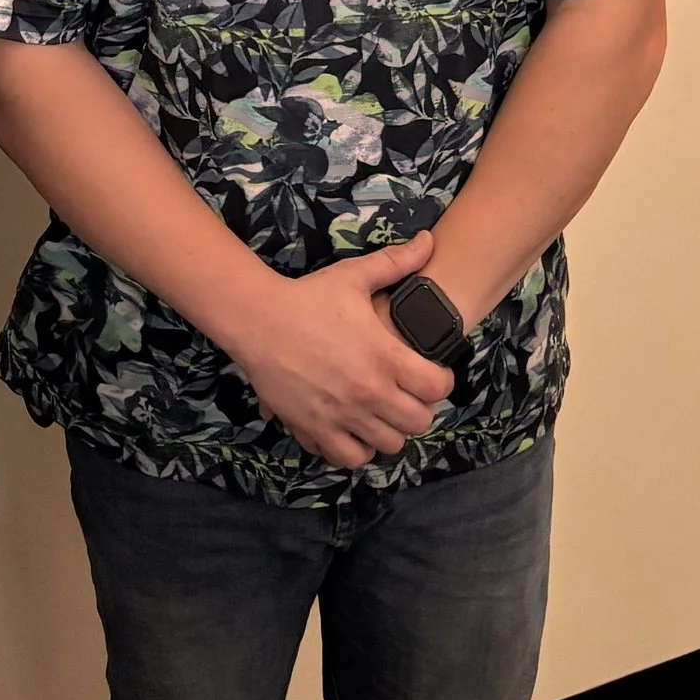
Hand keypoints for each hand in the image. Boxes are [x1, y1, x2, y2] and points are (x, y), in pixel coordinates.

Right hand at [221, 235, 453, 471]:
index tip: (431, 373)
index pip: (437, 388)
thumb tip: (429, 240)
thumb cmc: (309, 297)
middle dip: (418, 408)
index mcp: (384, 355)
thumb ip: (396, 262)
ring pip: (389, 445)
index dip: (440, 380)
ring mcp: (343, 416)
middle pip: (418, 422)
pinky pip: (351, 458)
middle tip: (406, 394)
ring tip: (381, 413)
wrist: (258, 320)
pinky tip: (353, 429)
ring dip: (389, 430)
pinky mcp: (317, 430)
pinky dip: (357, 448)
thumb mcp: (354, 275)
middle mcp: (369, 392)